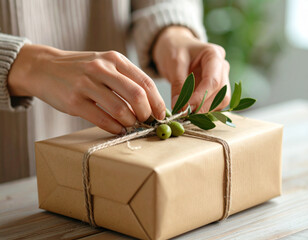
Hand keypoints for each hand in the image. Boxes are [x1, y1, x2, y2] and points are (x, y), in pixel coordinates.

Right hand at [8, 45, 165, 133]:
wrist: (44, 67)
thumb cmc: (80, 69)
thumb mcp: (105, 64)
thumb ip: (125, 79)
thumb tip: (149, 104)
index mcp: (114, 59)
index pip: (145, 82)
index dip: (157, 101)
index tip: (161, 115)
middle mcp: (102, 69)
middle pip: (137, 95)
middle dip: (146, 113)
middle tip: (146, 121)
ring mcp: (86, 84)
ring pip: (120, 109)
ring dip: (130, 123)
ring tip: (130, 126)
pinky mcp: (74, 101)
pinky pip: (102, 119)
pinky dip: (115, 128)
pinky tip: (118, 130)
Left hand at [153, 26, 230, 112]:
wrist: (176, 47)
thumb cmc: (175, 49)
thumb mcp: (174, 63)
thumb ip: (178, 85)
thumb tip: (180, 108)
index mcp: (214, 55)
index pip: (213, 80)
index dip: (201, 97)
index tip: (187, 108)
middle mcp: (222, 67)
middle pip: (221, 93)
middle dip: (204, 106)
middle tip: (185, 114)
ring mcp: (222, 78)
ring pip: (221, 101)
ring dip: (205, 111)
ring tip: (187, 114)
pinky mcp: (216, 89)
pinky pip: (215, 104)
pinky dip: (205, 111)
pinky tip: (191, 112)